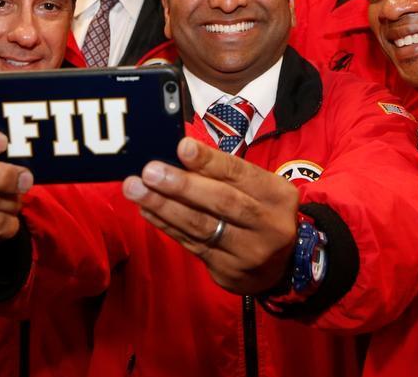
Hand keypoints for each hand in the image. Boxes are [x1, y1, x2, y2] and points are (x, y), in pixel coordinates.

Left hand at [122, 137, 299, 294]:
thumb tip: (181, 152)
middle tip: (150, 172)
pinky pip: (191, 244)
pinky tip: (146, 209)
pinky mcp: (227, 271)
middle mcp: (267, 225)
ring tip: (135, 188)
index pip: (241, 174)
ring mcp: (248, 252)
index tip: (182, 147)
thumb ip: (227, 174)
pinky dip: (166, 225)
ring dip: (164, 206)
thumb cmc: (262, 212)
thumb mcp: (259, 188)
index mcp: (277, 196)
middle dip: (182, 186)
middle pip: (222, 202)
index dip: (210, 161)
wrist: (283, 265)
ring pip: (201, 226)